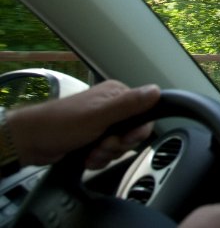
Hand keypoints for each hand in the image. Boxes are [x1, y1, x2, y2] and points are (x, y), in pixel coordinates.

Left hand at [6, 80, 159, 168]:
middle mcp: (112, 107)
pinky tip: (87, 156)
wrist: (31, 141)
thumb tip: (157, 90)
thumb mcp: (100, 115)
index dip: (136, 132)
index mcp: (117, 95)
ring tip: (91, 151)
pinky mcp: (93, 138)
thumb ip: (129, 104)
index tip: (122, 138)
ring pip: (120, 146)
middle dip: (118, 145)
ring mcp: (102, 123)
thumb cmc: (62, 124)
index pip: (145, 114)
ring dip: (106, 154)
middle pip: (133, 133)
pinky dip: (98, 158)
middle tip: (103, 144)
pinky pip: (108, 153)